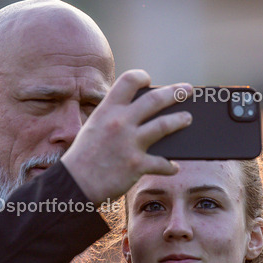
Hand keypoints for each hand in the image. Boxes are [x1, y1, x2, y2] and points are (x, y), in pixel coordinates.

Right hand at [61, 70, 191, 203]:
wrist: (74, 185)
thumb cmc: (84, 157)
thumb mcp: (94, 128)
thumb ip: (114, 118)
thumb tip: (141, 115)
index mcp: (107, 110)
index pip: (129, 80)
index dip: (142, 77)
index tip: (149, 80)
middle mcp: (120, 122)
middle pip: (155, 100)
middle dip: (175, 92)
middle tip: (187, 89)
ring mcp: (129, 143)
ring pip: (165, 125)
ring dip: (180, 120)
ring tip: (187, 118)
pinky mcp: (137, 165)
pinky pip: (163, 162)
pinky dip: (171, 165)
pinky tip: (174, 166)